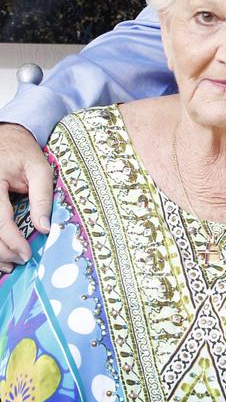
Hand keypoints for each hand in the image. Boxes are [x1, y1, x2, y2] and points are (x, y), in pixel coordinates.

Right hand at [0, 123, 52, 270]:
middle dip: (3, 251)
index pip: (0, 220)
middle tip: (21, 260)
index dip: (12, 241)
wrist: (5, 137)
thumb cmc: (22, 152)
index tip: (26, 254)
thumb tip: (45, 228)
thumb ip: (42, 197)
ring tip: (9, 264)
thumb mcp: (39, 168)